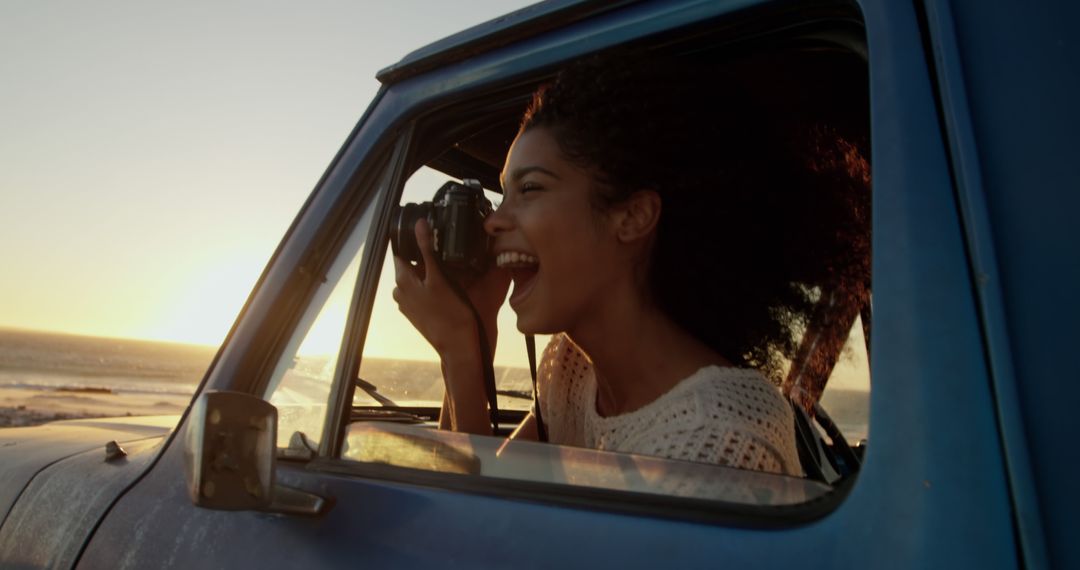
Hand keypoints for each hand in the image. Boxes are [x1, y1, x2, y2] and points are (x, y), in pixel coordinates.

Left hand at [392, 219, 509, 355]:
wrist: (459, 346)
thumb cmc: (451, 314)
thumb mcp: (440, 277)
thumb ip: (428, 249)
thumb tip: (419, 224)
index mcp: (402, 280)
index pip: (402, 251)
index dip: (416, 242)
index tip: (433, 238)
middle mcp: (400, 292)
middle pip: (412, 264)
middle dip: (427, 259)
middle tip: (448, 256)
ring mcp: (408, 304)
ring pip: (419, 278)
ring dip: (432, 273)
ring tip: (452, 272)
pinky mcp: (418, 313)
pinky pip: (423, 292)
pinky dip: (433, 287)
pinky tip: (449, 288)